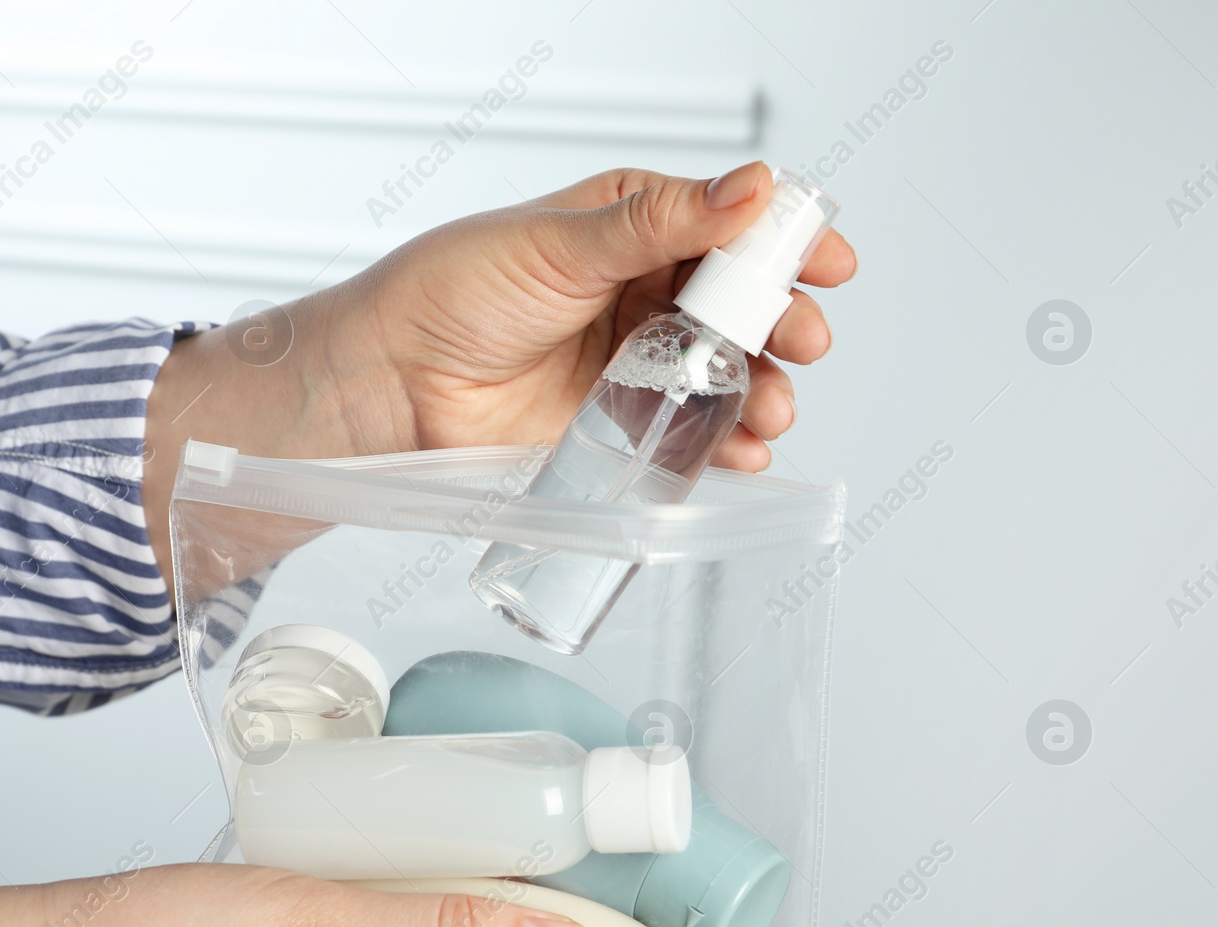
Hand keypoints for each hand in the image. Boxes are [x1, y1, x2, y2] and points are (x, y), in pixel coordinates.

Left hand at [143, 162, 855, 593]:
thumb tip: (751, 185)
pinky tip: (739, 449)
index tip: (826, 261)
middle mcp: (640, 290)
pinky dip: (722, 443)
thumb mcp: (563, 241)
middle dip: (781, 323)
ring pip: (724, 372)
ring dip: (761, 389)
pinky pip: (687, 431)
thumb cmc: (452, 292)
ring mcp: (632, 359)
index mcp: (632, 224)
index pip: (729, 225)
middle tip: (800, 339)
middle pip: (740, 305)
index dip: (783, 242)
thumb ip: (660, 222)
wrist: (391, 382)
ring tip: (769, 407)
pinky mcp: (616, 423)